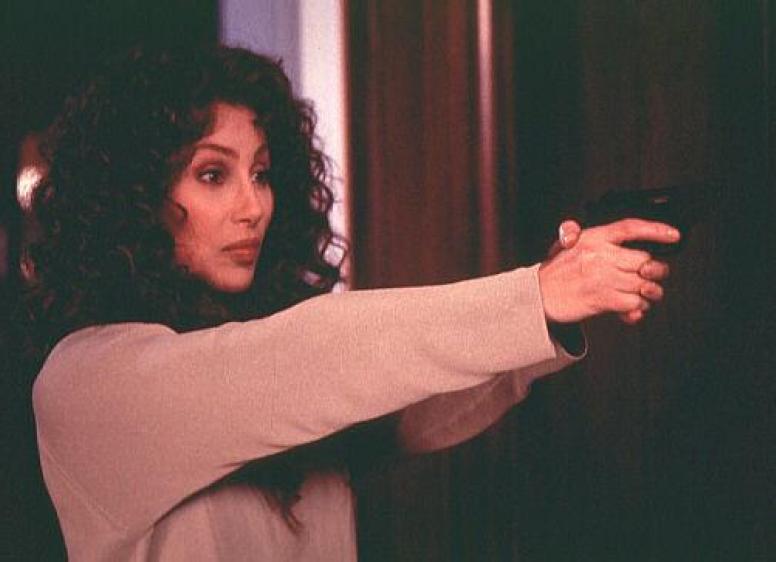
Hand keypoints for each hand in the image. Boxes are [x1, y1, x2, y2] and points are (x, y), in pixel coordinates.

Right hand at [539, 219, 677, 323]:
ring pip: (643, 284)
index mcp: (593, 238)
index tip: (673, 235)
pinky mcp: (603, 299)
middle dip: (654, 271)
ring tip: (642, 295)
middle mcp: (600, 256)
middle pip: (644, 260)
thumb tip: (579, 230)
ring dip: (648, 293)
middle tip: (653, 277)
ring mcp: (602, 278)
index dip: (655, 230)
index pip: (630, 228)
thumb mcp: (565, 245)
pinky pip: (634, 303)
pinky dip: (637, 308)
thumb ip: (581, 235)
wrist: (538, 297)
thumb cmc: (555, 273)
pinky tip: (631, 309)